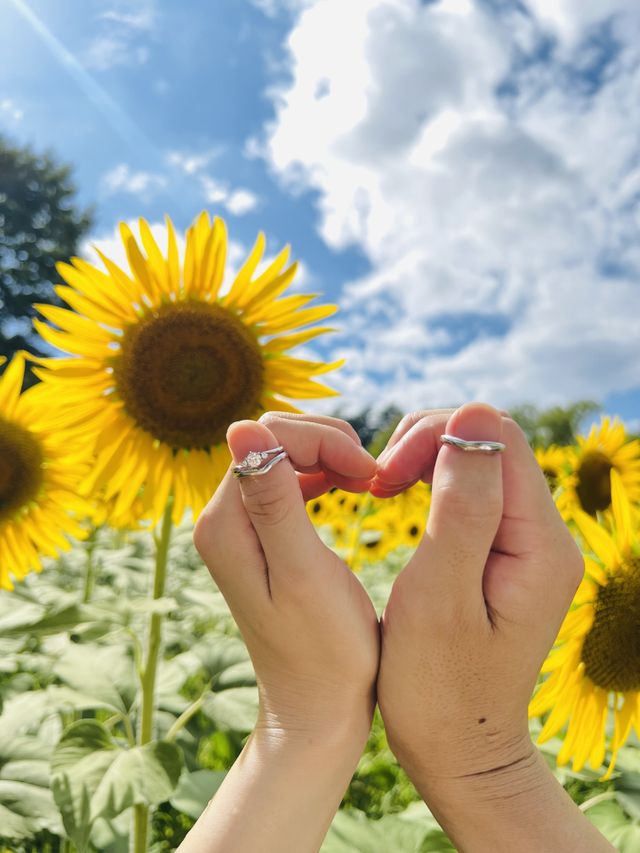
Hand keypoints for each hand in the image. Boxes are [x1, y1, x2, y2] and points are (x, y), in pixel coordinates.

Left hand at [193, 412, 379, 740]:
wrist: (319, 708)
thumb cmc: (323, 651)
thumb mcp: (303, 573)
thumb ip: (273, 500)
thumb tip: (239, 426)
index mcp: (225, 524)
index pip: (268, 436)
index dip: (324, 442)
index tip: (371, 474)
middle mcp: (222, 519)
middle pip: (274, 439)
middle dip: (329, 445)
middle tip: (374, 478)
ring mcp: (240, 527)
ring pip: (285, 454)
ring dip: (330, 458)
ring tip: (369, 484)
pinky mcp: (261, 535)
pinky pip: (290, 479)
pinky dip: (325, 475)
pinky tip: (351, 489)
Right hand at [370, 403, 605, 850]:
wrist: (461, 751)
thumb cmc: (439, 688)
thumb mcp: (439, 596)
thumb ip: (462, 504)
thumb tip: (473, 414)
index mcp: (539, 544)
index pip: (496, 436)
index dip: (433, 437)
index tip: (380, 478)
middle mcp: (547, 535)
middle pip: (491, 440)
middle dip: (427, 443)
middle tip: (376, 484)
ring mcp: (529, 543)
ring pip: (480, 459)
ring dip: (425, 460)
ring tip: (382, 491)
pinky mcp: (508, 553)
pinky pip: (474, 488)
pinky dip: (431, 481)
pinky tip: (402, 500)